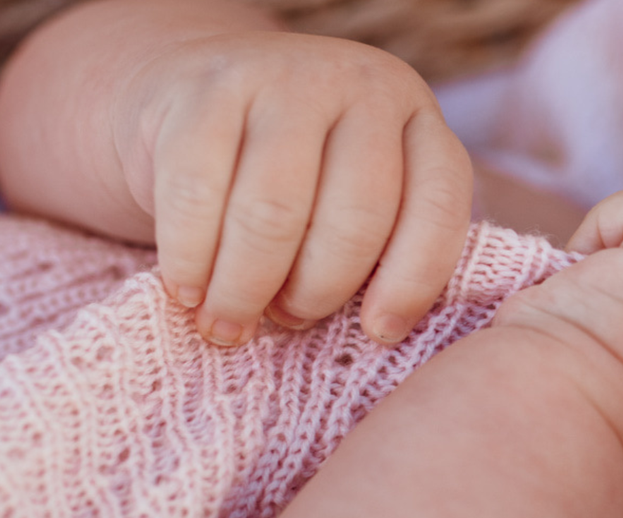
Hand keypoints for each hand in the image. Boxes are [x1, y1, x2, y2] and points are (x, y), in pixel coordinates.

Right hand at [114, 29, 471, 345]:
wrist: (199, 95)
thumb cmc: (302, 186)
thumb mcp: (365, 210)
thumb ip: (386, 255)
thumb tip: (376, 335)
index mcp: (420, 127)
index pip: (437, 210)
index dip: (411, 284)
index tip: (378, 334)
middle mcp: (363, 87)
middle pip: (354, 221)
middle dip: (317, 292)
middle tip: (288, 322)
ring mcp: (284, 76)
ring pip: (274, 215)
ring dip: (247, 288)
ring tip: (230, 324)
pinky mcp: (204, 85)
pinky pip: (197, 194)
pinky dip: (190, 257)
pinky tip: (186, 291)